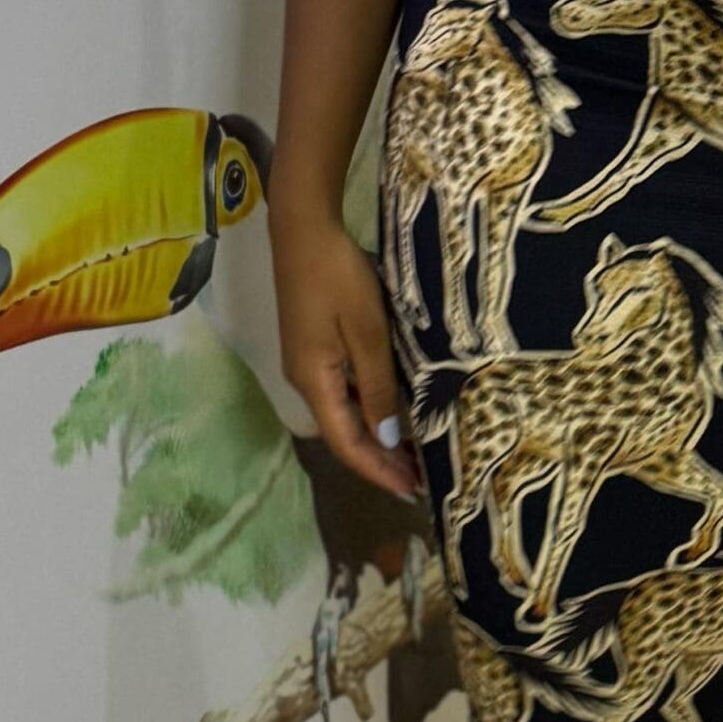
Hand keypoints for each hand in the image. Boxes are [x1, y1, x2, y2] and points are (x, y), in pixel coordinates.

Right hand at [269, 207, 423, 502]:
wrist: (303, 229)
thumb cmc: (338, 278)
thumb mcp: (366, 331)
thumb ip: (378, 385)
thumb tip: (390, 438)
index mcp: (313, 382)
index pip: (347, 444)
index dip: (378, 469)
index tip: (411, 491)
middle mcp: (305, 381)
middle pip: (343, 433)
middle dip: (379, 458)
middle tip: (419, 477)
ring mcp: (307, 363)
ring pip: (343, 413)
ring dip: (375, 434)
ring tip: (412, 450)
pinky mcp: (313, 346)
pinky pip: (342, 390)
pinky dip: (368, 407)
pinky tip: (391, 407)